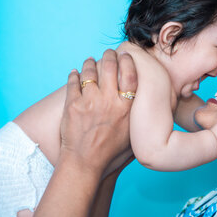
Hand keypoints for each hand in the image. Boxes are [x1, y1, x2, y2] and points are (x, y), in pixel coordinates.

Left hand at [59, 49, 137, 176]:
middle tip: (109, 53)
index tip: (126, 56)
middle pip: (110, 66)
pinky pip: (72, 82)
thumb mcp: (132, 134)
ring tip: (90, 60)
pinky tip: (75, 73)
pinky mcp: (72, 105)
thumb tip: (144, 105)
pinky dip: (74, 75)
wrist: (85, 164)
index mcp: (126, 107)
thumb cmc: (111, 154)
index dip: (128, 61)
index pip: (129, 73)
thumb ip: (137, 116)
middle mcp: (108, 101)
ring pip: (89, 71)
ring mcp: (88, 101)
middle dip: (109, 55)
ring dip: (90, 63)